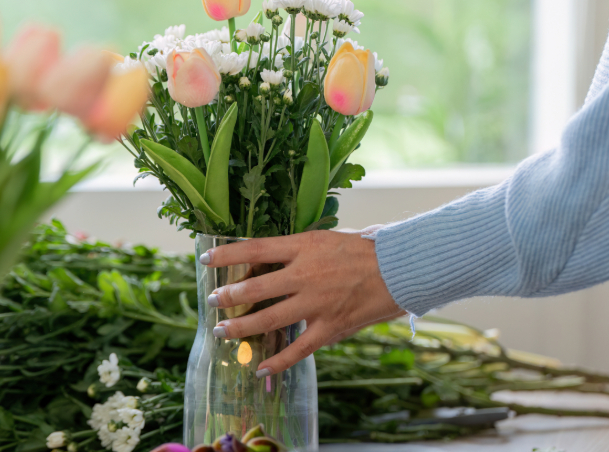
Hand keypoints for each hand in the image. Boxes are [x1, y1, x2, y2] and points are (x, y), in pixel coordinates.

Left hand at [201, 229, 403, 376]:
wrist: (401, 268)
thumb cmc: (364, 249)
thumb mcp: (325, 238)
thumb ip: (295, 249)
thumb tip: (262, 257)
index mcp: (304, 247)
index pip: (255, 249)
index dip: (227, 255)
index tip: (207, 260)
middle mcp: (306, 274)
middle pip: (256, 287)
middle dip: (229, 296)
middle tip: (214, 301)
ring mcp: (317, 303)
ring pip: (270, 319)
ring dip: (242, 327)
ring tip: (223, 331)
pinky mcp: (331, 327)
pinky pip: (299, 350)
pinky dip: (279, 362)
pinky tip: (262, 369)